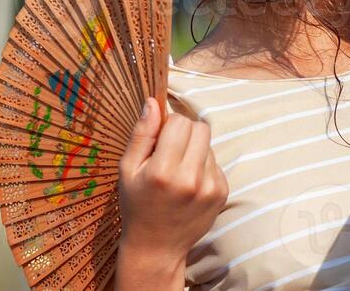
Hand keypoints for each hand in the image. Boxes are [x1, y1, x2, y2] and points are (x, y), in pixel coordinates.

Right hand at [116, 97, 228, 278]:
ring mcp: (209, 187)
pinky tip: (189, 185)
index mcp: (163, 171)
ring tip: (178, 173)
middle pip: (201, 127)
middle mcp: (190, 178)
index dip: (169, 126)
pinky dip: (204, 167)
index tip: (160, 141)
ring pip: (209, 144)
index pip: (181, 122)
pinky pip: (216, 163)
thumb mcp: (127, 170)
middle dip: (186, 133)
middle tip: (171, 152)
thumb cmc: (137, 205)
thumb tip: (154, 102)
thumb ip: (141, 134)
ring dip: (195, 151)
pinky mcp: (222, 192)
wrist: (156, 247)